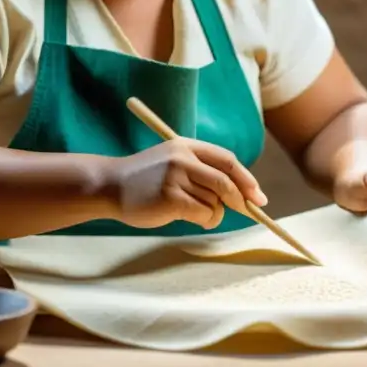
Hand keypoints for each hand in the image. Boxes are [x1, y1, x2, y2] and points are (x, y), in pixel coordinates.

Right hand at [106, 138, 267, 229]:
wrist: (109, 186)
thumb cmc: (145, 180)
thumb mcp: (172, 162)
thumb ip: (201, 170)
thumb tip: (240, 194)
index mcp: (186, 145)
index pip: (227, 160)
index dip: (246, 179)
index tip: (258, 196)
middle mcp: (183, 157)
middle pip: (226, 180)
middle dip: (240, 199)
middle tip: (245, 210)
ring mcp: (176, 176)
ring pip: (215, 201)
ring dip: (214, 213)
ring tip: (195, 213)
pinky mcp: (170, 197)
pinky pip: (204, 213)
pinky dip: (206, 220)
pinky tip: (191, 218)